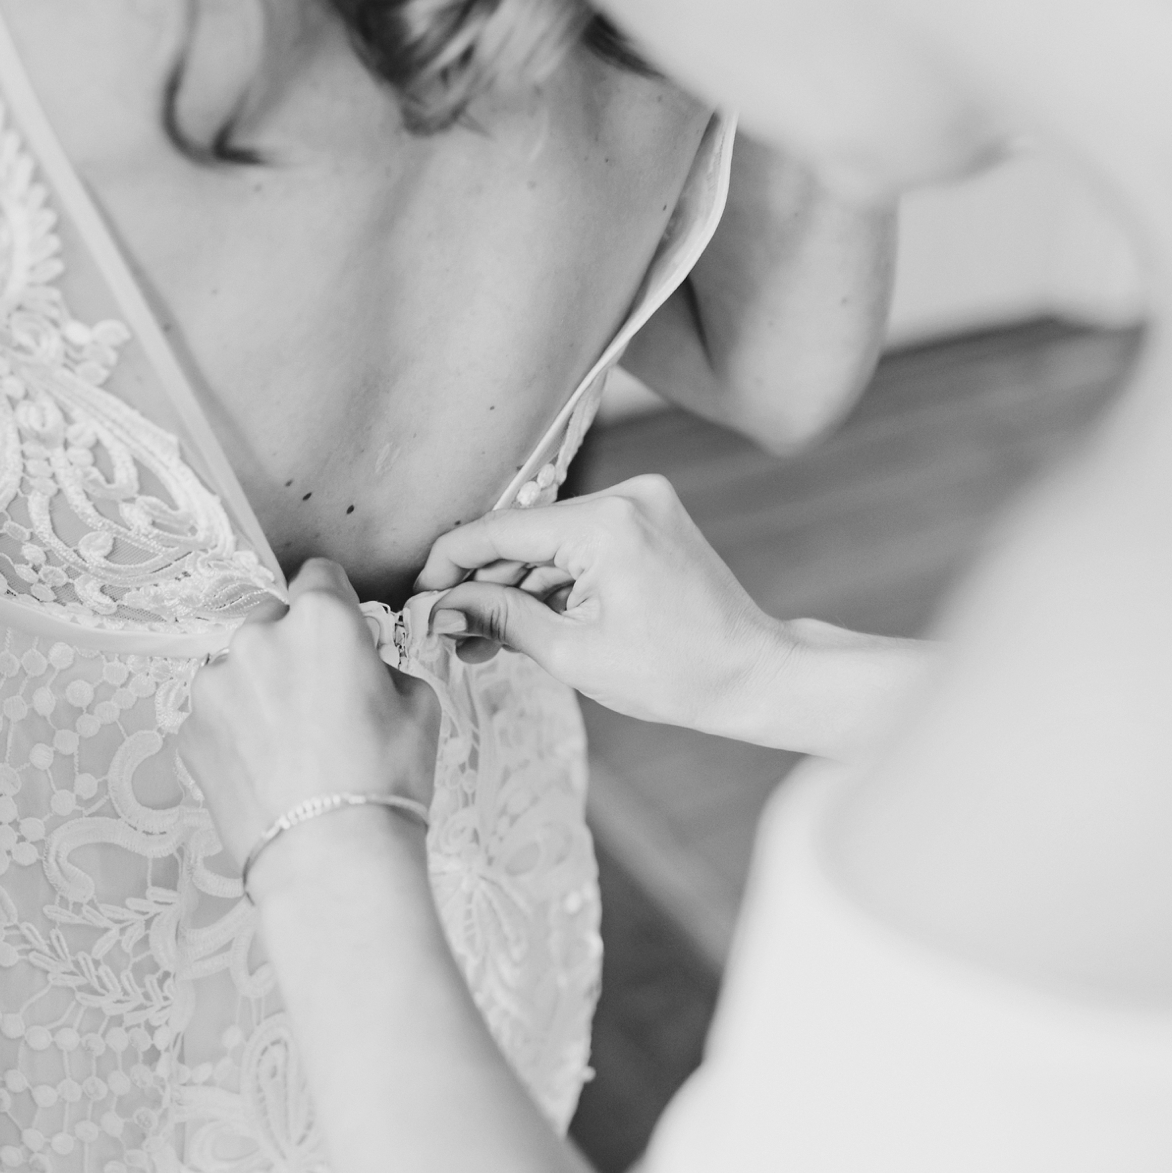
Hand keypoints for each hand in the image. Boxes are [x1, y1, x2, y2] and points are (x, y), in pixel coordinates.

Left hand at [181, 558, 441, 883]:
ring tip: (290, 746)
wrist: (331, 860)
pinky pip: (216, 714)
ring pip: (239, 669)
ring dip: (259, 690)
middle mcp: (257, 638)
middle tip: (321, 703)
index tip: (340, 631)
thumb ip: (382, 665)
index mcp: (320, 620)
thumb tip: (362, 667)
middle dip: (294, 650)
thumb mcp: (418, 706)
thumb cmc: (386, 782)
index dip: (335, 603)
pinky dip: (235, 731)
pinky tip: (265, 770)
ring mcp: (213, 684)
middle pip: (273, 622)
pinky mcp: (187, 730)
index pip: (319, 576)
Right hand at [415, 477, 788, 735]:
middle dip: (482, 586)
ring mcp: (640, 503)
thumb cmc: (676, 674)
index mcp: (606, 525)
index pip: (499, 532)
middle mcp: (624, 497)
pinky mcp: (648, 518)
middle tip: (449, 635)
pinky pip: (580, 544)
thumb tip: (438, 610)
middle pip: (523, 536)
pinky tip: (526, 621)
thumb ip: (501, 620)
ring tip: (482, 641)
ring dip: (516, 587)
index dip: (448, 564)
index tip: (417, 598)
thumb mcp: (575, 655)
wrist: (754, 675)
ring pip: (549, 542)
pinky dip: (553, 581)